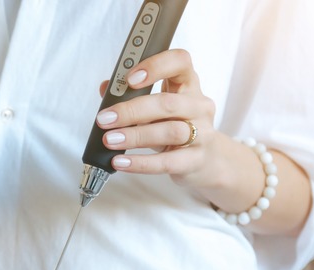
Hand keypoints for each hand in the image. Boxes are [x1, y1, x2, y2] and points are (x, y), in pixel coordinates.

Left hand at [96, 49, 227, 190]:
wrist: (208, 160)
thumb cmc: (176, 126)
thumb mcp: (157, 109)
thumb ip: (132, 96)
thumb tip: (106, 87)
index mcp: (188, 84)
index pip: (180, 62)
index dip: (156, 66)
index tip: (130, 79)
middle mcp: (198, 105)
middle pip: (168, 103)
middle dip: (132, 110)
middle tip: (105, 119)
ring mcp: (202, 133)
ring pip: (170, 131)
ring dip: (135, 136)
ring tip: (110, 140)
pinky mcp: (196, 160)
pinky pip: (167, 162)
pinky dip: (140, 163)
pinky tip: (120, 162)